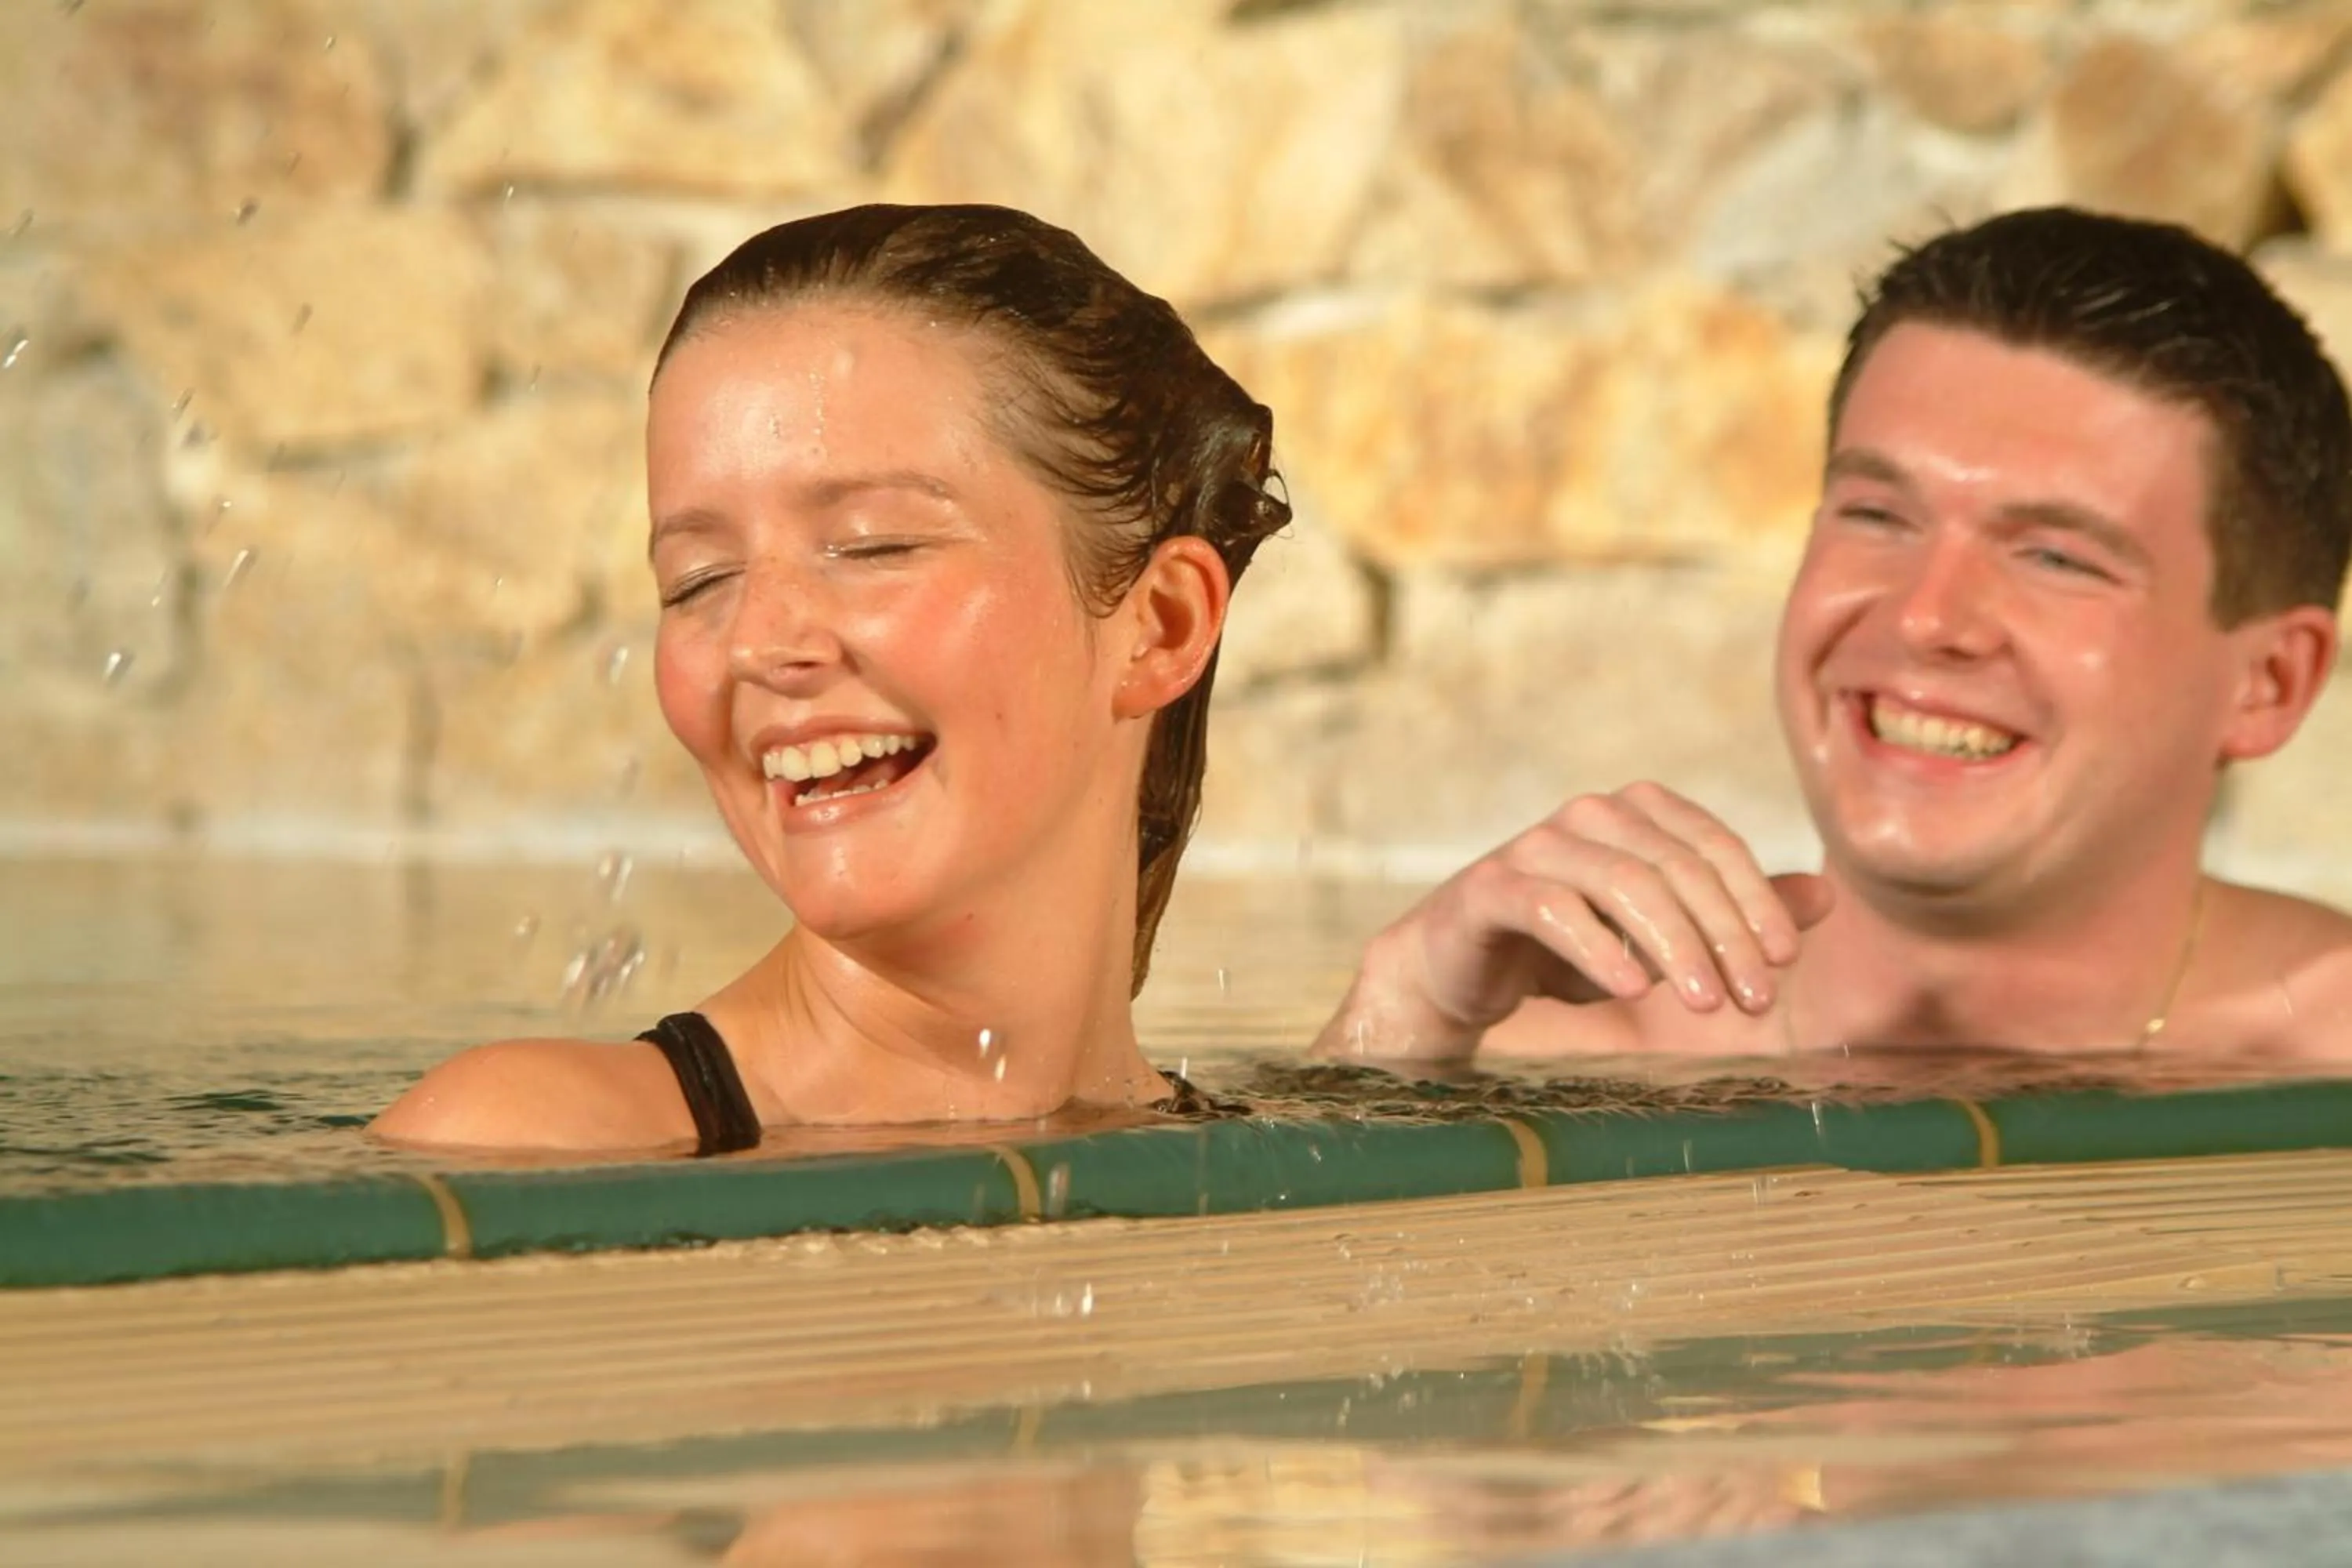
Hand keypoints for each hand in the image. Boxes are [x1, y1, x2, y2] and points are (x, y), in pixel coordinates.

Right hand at [1314, 783, 1832, 1060]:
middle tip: (1755, 1000)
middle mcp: (1587, 816)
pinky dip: (1598, 947)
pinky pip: (1553, 908)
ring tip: (1706, 1005)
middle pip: (1675, 866)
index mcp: (1635, 812)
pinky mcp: (1491, 888)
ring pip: (1623, 883)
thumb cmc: (1568, 948)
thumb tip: (1827, 898)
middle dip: (1724, 934)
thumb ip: (1730, 913)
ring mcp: (1534, 846)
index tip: (1783, 961)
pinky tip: (1631, 991)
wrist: (1461, 967)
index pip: (1713, 845)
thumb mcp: (1660, 936)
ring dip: (1674, 947)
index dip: (1756, 901)